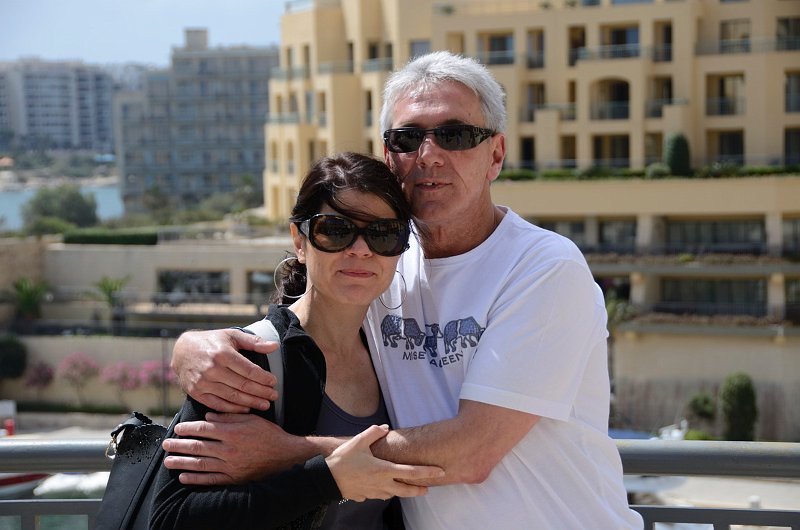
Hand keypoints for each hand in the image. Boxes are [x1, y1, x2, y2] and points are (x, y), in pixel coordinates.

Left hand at [163, 412, 310, 484]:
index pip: (204, 429)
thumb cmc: (268, 434)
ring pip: (200, 464)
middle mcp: (228, 449)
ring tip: (168, 461)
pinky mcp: (233, 478)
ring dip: (182, 462)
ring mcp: (230, 466)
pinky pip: (210, 479)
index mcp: (232, 432)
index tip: (177, 428)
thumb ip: (229, 418)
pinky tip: (184, 477)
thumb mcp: (251, 419)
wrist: (285, 454)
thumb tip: (207, 418)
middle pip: (198, 447)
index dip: (188, 429)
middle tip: (165, 445)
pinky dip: (195, 479)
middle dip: (179, 445)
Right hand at [171, 329, 278, 411]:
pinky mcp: (196, 392)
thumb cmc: (212, 342)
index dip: (264, 378)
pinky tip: (246, 409)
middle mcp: (212, 369)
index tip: (274, 382)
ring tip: (265, 405)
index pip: (249, 370)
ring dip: (251, 402)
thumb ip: (254, 342)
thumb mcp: (232, 336)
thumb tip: (274, 346)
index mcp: (223, 354)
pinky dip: (233, 409)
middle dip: (261, 392)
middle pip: (243, 385)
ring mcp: (203, 382)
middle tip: (274, 396)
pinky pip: (218, 404)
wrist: (182, 350)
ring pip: (232, 397)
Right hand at [327, 425, 443, 501]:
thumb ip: (374, 433)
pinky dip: (387, 491)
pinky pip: (381, 495)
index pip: (411, 472)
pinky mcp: (366, 496)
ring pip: (394, 494)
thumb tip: (386, 428)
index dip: (428, 472)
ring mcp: (374, 492)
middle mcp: (382, 484)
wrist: (327, 479)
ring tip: (410, 486)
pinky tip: (386, 486)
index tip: (440, 471)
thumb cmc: (343, 460)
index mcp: (384, 470)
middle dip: (420, 489)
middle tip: (429, 488)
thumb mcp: (358, 441)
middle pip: (407, 490)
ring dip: (404, 491)